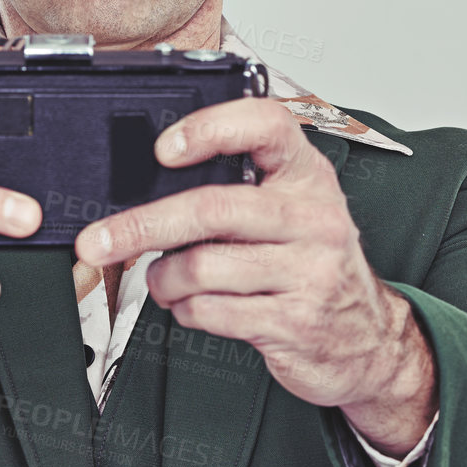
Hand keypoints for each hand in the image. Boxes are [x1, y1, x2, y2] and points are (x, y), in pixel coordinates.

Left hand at [73, 97, 436, 455]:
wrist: (369, 341)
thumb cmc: (312, 262)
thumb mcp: (291, 208)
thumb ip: (238, 185)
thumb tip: (151, 179)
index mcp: (307, 174)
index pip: (266, 126)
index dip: (211, 128)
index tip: (163, 147)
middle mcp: (313, 216)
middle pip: (211, 208)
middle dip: (142, 225)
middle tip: (98, 239)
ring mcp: (307, 271)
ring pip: (201, 266)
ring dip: (162, 278)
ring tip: (162, 279)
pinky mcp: (293, 322)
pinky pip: (210, 311)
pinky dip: (184, 309)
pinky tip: (191, 304)